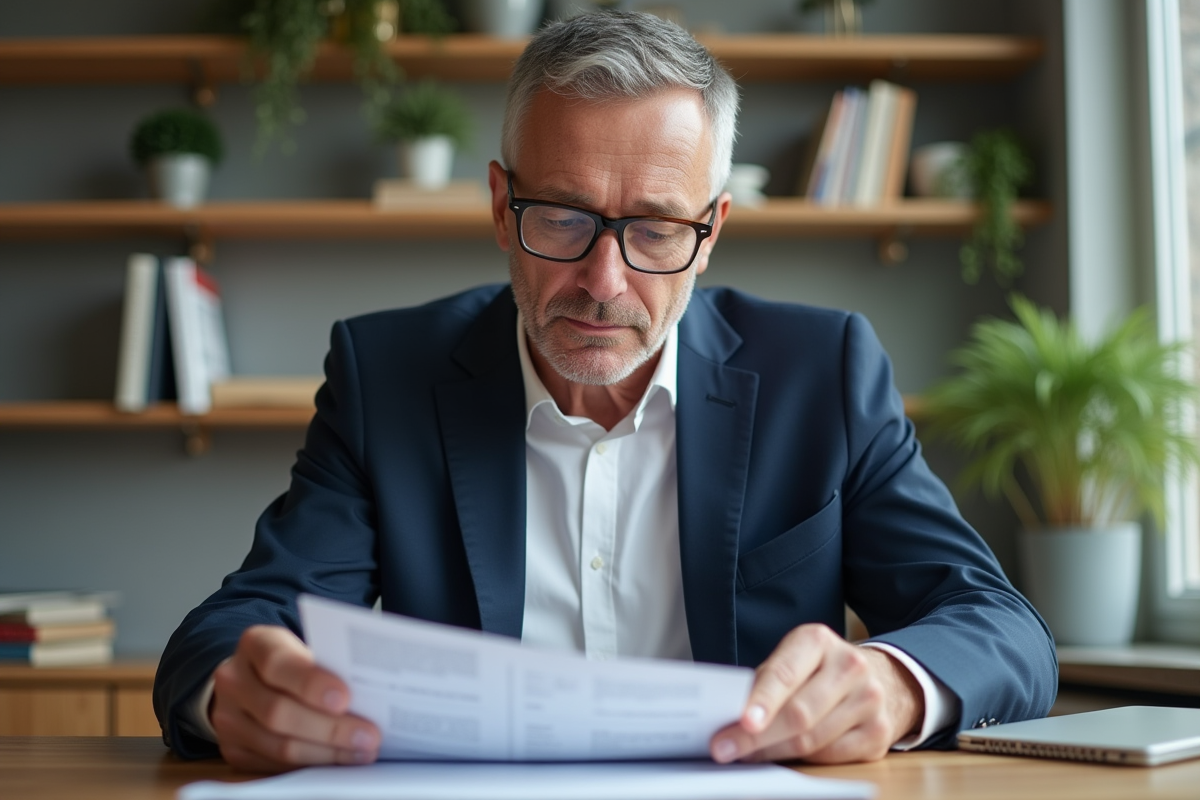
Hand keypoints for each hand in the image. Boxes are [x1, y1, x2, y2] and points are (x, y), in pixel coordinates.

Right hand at [209, 625, 381, 771]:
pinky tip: (340, 760)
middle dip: (329, 728)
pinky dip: (311, 765)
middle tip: (369, 736)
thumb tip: (370, 693)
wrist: (252, 678)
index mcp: (255, 644)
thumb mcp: (305, 648)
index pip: (278, 663)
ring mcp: (227, 717)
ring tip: (362, 752)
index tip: (345, 698)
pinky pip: (273, 765)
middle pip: (278, 712)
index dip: (311, 683)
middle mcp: (233, 679)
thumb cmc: (294, 661)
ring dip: (326, 753)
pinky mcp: (232, 748)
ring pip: (278, 745)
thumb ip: (328, 664)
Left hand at [710, 624, 922, 764]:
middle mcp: (849, 666)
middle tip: (725, 749)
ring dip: (775, 752)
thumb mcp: (793, 659)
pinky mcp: (878, 733)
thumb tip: (731, 719)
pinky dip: (802, 760)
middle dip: (757, 736)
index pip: (785, 674)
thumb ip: (766, 682)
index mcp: (818, 641)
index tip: (741, 721)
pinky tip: (783, 757)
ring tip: (747, 755)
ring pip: (813, 740)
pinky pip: (831, 757)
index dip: (762, 700)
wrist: (881, 677)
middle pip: (799, 713)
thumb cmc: (819, 670)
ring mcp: (869, 700)